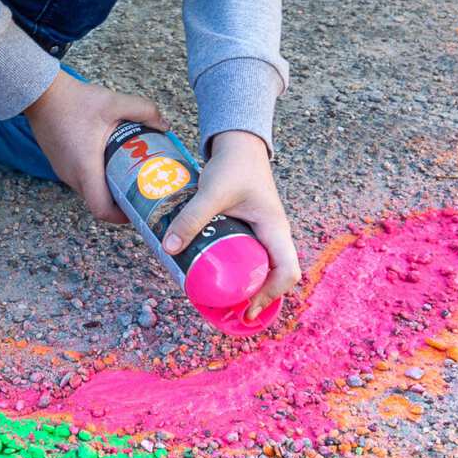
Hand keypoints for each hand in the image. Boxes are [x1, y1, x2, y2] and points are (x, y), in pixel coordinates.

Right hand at [24, 71, 168, 224]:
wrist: (40, 92)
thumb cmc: (74, 100)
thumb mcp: (114, 102)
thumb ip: (143, 111)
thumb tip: (165, 125)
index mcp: (86, 168)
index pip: (102, 210)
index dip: (122, 217)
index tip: (138, 207)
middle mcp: (72, 175)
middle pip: (98, 202)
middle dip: (120, 201)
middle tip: (140, 187)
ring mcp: (63, 170)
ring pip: (89, 190)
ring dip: (107, 188)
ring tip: (126, 172)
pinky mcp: (59, 163)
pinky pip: (80, 179)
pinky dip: (95, 177)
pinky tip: (108, 159)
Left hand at [163, 129, 300, 317]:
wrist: (237, 144)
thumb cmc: (233, 165)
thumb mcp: (212, 192)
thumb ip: (191, 216)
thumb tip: (169, 248)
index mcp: (275, 229)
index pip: (288, 271)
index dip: (272, 294)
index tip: (247, 307)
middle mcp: (274, 235)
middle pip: (276, 276)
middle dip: (257, 297)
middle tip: (231, 312)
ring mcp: (263, 233)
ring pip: (262, 268)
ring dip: (247, 285)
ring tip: (222, 301)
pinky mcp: (249, 229)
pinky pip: (248, 257)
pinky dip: (237, 270)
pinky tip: (216, 275)